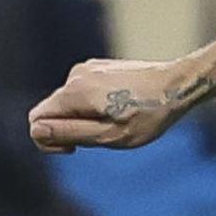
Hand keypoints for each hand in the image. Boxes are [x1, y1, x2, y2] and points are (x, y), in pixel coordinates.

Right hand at [29, 58, 208, 152]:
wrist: (179, 84)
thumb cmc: (150, 115)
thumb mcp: (110, 135)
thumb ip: (71, 133)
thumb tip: (37, 130)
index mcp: (74, 92)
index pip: (36, 119)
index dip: (48, 140)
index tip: (75, 148)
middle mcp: (75, 75)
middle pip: (52, 110)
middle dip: (69, 129)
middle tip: (104, 137)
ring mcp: (88, 68)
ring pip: (70, 102)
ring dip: (84, 117)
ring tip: (118, 121)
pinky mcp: (100, 67)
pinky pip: (84, 92)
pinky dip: (94, 105)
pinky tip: (122, 108)